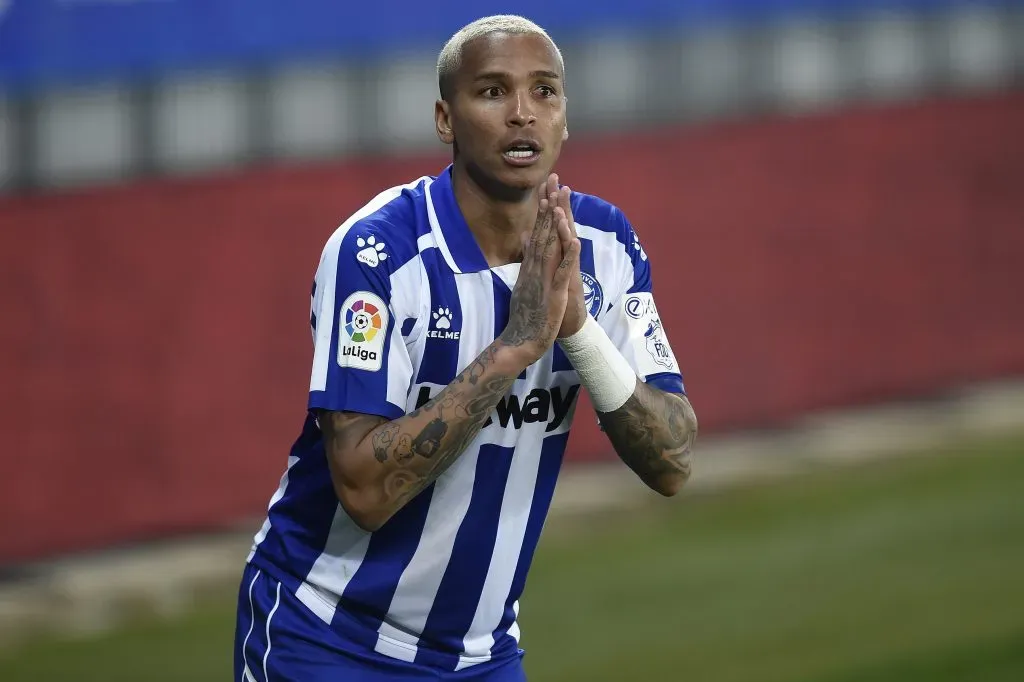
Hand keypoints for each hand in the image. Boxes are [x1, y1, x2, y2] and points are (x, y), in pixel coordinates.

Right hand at [499, 174, 580, 364]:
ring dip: (556, 223)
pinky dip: (568, 255)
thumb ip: (526, 261)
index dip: (542, 209)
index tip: (546, 188)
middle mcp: (535, 268)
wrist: (521, 342)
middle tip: (552, 180)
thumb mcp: (524, 283)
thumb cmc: (525, 316)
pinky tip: (573, 239)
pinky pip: (562, 271)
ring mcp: (543, 279)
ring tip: (559, 201)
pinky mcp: (553, 293)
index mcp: (530, 266)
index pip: (537, 232)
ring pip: (550, 246)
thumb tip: (525, 242)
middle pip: (542, 231)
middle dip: (548, 205)